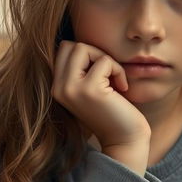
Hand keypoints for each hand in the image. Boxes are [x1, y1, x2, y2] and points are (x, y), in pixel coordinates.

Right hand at [52, 41, 150, 173]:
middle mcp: (58, 88)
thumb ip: (81, 67)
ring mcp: (70, 89)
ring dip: (105, 60)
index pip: (63, 48)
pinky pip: (104, 61)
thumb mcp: (91, 86)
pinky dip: (118, 71)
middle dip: (94, 53)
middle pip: (70, 45)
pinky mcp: (89, 90)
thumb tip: (78, 40)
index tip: (100, 74)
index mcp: (56, 87)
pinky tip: (122, 89)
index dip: (86, 54)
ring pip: (83, 48)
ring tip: (114, 81)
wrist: (125, 140)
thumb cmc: (113, 110)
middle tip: (108, 74)